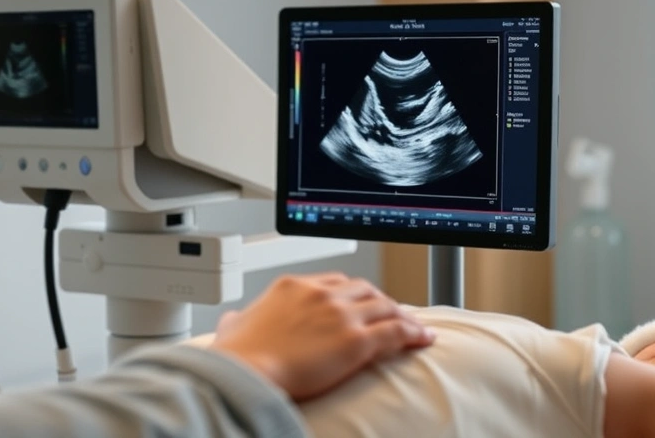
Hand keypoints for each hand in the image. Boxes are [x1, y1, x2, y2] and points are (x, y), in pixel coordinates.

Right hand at [202, 272, 435, 400]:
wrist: (244, 373)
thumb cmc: (237, 357)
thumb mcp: (232, 327)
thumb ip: (238, 319)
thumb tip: (232, 320)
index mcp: (293, 286)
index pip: (335, 281)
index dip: (353, 292)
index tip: (361, 302)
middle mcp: (320, 293)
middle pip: (363, 289)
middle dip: (380, 301)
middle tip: (391, 314)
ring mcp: (340, 314)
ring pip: (384, 306)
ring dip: (402, 316)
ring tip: (413, 327)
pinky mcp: (356, 340)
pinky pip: (395, 331)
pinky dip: (413, 333)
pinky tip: (422, 339)